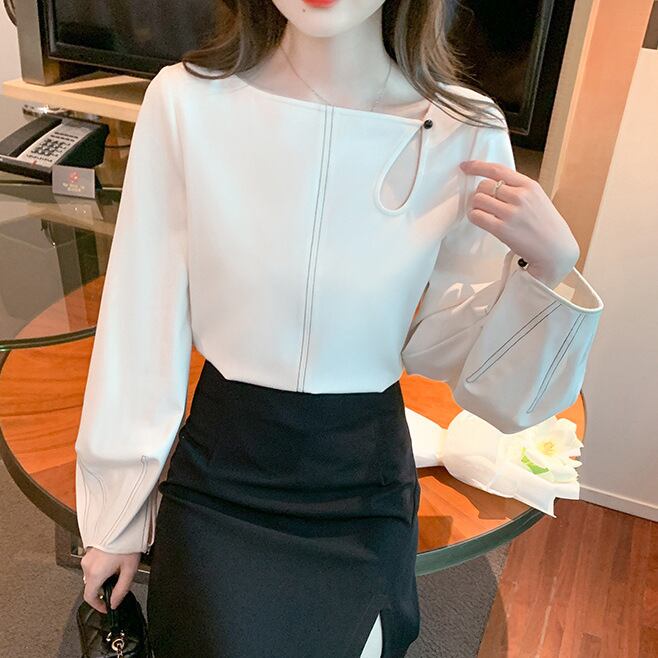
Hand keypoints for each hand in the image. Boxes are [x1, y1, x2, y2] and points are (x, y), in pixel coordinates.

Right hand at [80, 546, 141, 612]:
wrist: (124, 523)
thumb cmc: (127, 542)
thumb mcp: (129, 569)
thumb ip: (121, 590)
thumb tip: (114, 603)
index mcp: (95, 573)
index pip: (89, 597)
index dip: (97, 606)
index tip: (106, 607)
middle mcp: (87, 565)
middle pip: (91, 586)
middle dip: (102, 589)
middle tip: (117, 585)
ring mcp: (87, 556)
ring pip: (92, 574)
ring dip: (102, 577)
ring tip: (118, 569)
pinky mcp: (90, 549)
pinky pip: (93, 565)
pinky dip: (101, 568)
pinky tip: (114, 560)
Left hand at [459, 159, 579, 287]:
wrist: (556, 250)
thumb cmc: (546, 226)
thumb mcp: (538, 198)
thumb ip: (518, 189)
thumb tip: (494, 183)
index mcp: (529, 186)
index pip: (497, 169)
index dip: (477, 166)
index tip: (466, 166)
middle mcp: (520, 196)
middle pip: (484, 185)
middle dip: (480, 193)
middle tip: (485, 203)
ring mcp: (511, 213)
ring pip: (478, 199)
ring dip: (476, 205)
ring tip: (484, 212)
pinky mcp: (502, 229)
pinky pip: (476, 216)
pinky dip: (474, 217)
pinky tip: (481, 220)